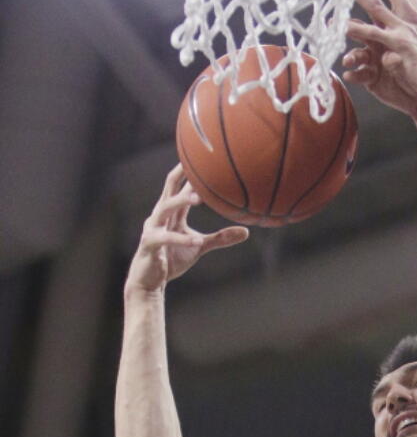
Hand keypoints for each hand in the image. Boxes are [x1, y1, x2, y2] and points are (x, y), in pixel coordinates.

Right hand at [125, 166, 247, 293]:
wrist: (150, 280)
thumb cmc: (173, 258)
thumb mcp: (200, 246)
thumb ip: (220, 237)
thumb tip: (247, 231)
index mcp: (172, 213)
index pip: (179, 186)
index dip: (189, 172)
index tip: (203, 156)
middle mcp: (160, 216)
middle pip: (169, 189)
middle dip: (181, 176)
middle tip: (197, 166)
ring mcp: (152, 229)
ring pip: (164, 209)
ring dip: (180, 201)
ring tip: (198, 198)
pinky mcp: (149, 245)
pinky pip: (164, 238)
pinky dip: (180, 239)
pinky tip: (196, 240)